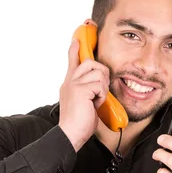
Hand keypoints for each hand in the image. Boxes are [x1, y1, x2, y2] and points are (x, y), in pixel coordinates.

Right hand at [59, 37, 109, 151]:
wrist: (70, 134)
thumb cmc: (79, 122)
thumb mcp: (85, 102)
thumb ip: (88, 90)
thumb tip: (99, 83)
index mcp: (69, 83)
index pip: (72, 60)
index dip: (75, 48)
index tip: (78, 37)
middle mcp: (69, 81)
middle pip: (90, 62)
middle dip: (101, 74)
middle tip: (99, 90)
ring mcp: (73, 84)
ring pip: (99, 73)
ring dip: (102, 89)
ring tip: (95, 100)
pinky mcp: (80, 89)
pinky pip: (100, 85)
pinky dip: (101, 96)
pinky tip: (94, 105)